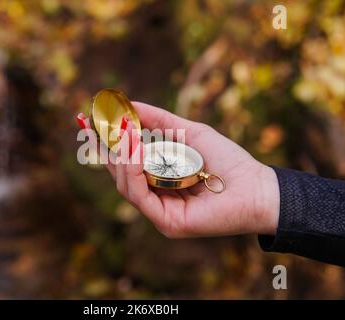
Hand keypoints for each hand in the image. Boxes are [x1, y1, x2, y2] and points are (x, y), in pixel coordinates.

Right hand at [77, 102, 279, 237]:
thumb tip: (129, 104)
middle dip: (106, 149)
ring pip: (125, 185)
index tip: (87, 120)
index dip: (105, 143)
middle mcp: (155, 196)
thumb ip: (158, 121)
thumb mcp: (188, 133)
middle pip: (119, 174)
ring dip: (120, 157)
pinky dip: (133, 173)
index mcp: (158, 178)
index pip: (124, 162)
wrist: (256, 186)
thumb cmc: (226, 160)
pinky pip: (139, 197)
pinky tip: (134, 152)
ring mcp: (159, 211)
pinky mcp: (166, 222)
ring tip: (121, 133)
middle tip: (97, 124)